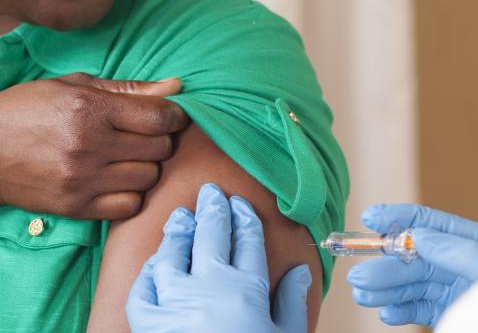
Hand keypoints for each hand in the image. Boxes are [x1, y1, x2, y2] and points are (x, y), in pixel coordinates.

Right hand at [0, 73, 188, 218]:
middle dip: (162, 138)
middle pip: (160, 148)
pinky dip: (132, 193)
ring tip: (130, 156)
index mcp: (90, 109)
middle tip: (148, 134)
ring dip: (148, 165)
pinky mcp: (75, 207)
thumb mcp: (76, 86)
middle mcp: (89, 146)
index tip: (173, 115)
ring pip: (149, 177)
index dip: (176, 116)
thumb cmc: (31, 109)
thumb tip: (177, 86)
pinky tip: (119, 179)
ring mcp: (82, 180)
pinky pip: (129, 206)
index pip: (158, 117)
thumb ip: (131, 88)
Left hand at [127, 183, 311, 332]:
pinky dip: (148, 274)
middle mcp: (210, 288)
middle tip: (210, 191)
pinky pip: (143, 291)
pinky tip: (156, 263)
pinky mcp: (149, 327)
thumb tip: (300, 271)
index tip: (240, 203)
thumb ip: (292, 304)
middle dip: (213, 208)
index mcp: (247, 289)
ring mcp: (176, 305)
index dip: (244, 217)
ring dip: (178, 232)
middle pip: (212, 235)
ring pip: (174, 254)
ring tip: (181, 216)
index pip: (247, 239)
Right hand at [347, 204, 477, 327]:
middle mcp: (460, 264)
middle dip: (384, 263)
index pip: (430, 223)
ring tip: (362, 293)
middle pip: (413, 257)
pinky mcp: (450, 312)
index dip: (398, 217)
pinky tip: (385, 311)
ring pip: (411, 283)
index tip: (370, 216)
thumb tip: (421, 235)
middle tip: (358, 274)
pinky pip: (419, 308)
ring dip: (384, 288)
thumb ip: (460, 252)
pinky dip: (399, 310)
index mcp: (474, 243)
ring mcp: (454, 289)